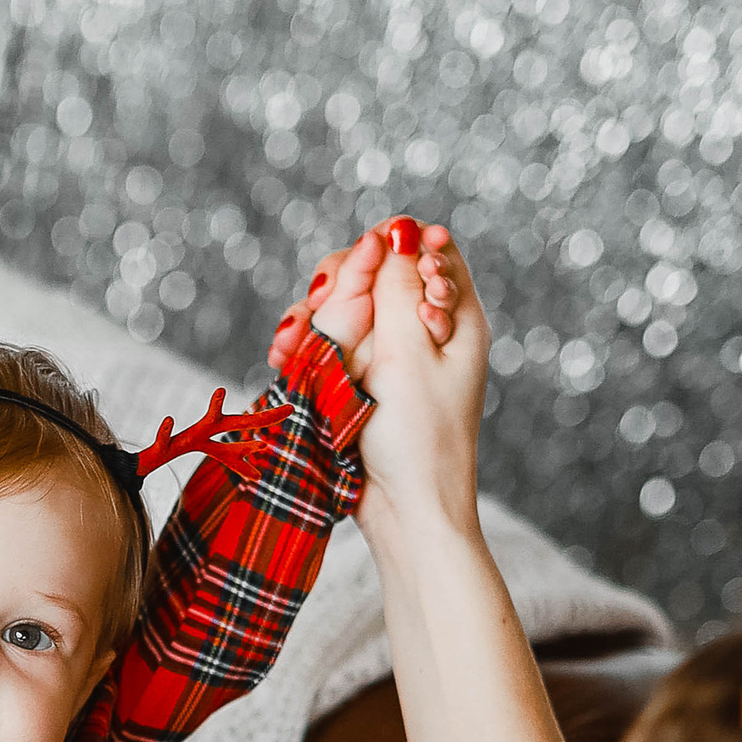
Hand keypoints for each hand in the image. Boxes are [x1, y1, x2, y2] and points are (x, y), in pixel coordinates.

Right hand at [314, 221, 489, 544]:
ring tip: (288, 346)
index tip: (366, 273)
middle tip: (315, 309)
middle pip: (378, 271)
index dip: (391, 250)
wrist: (405, 514)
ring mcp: (393, 355)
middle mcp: (426, 329)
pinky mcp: (364, 380)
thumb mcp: (408, 353)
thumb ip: (398, 287)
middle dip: (340, 285)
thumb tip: (400, 227)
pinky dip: (308, 346)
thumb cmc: (418, 439)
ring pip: (347, 306)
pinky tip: (284, 360)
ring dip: (314, 317)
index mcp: (456, 316)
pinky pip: (332, 343)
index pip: (427, 247)